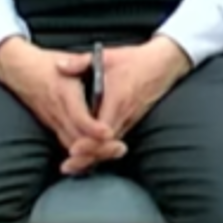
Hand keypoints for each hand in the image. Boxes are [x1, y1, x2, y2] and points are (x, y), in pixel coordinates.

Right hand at [0, 37, 123, 172]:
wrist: (19, 70)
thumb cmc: (46, 64)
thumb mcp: (65, 58)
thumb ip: (80, 61)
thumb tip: (94, 60)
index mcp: (63, 93)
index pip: (77, 116)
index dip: (92, 128)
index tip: (108, 132)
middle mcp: (57, 111)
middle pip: (76, 137)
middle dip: (97, 146)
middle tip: (119, 149)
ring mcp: (53, 121)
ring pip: (72, 144)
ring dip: (92, 151)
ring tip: (115, 151)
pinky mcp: (52, 125)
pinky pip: (67, 142)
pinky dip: (83, 151)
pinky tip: (100, 152)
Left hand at [67, 37, 190, 172]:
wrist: (164, 64)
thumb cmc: (136, 61)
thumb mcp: (107, 57)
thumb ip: (80, 62)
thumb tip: (59, 66)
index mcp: (117, 100)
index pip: (103, 130)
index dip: (90, 142)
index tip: (74, 149)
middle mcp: (125, 115)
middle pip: (106, 145)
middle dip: (87, 157)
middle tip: (68, 165)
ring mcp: (129, 119)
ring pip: (111, 145)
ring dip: (93, 156)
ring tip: (73, 165)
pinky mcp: (131, 120)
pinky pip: (115, 140)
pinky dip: (102, 149)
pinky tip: (88, 154)